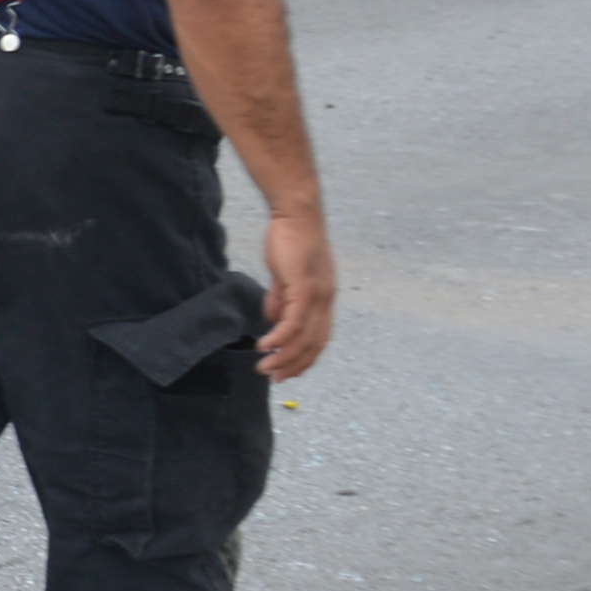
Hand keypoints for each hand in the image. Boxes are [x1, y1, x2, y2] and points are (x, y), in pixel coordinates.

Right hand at [254, 210, 333, 380]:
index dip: (304, 357)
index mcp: (324, 298)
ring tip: (265, 367)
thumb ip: (280, 298)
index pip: (319, 337)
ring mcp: (317, 295)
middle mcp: (325, 300)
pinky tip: (265, 346)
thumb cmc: (290, 239)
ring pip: (304, 337)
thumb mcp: (284, 275)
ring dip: (284, 356)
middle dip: (294, 365)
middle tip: (275, 378)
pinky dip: (280, 338)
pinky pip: (293, 321)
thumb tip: (272, 319)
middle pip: (314, 344)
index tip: (288, 371)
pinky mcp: (304, 287)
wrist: (297, 213)